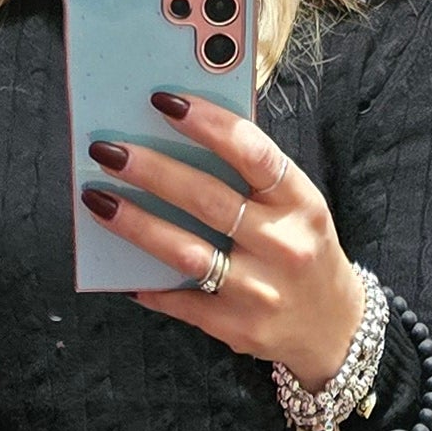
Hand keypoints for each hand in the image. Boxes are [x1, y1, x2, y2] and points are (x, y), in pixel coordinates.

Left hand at [80, 93, 363, 388]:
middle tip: (108, 151)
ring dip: (137, 224)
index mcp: (301, 203)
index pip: (253, 154)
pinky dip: (148, 285)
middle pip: (208, 200)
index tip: (164, 102)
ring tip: (98, 201)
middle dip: (152, 171)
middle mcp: (284, 246)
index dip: (208, 124)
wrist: (333, 328)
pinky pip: (181, 301)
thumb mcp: (297, 208)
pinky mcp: (238, 327)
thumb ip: (253, 177)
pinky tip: (121, 270)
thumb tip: (182, 136)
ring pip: (187, 252)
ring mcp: (261, 291)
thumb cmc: (303, 252)